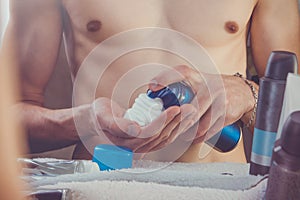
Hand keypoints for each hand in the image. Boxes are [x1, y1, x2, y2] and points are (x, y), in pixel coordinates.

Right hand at [74, 97, 191, 157]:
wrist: (93, 122)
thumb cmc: (97, 116)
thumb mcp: (103, 116)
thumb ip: (117, 124)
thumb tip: (136, 130)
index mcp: (124, 141)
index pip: (149, 133)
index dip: (163, 121)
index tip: (175, 108)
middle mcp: (134, 147)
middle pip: (160, 136)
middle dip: (176, 122)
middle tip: (188, 107)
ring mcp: (140, 145)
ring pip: (163, 138)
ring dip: (178, 125)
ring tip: (189, 111)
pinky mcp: (143, 141)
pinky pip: (161, 137)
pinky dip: (173, 128)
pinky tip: (181, 119)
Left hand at [149, 65, 254, 143]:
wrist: (243, 92)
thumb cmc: (214, 88)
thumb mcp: (199, 80)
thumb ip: (180, 84)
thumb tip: (155, 93)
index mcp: (199, 77)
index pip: (181, 72)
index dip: (165, 78)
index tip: (152, 86)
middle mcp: (210, 87)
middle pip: (189, 109)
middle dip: (177, 122)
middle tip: (167, 128)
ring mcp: (220, 101)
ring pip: (198, 124)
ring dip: (187, 133)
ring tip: (180, 134)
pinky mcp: (227, 114)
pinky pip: (209, 131)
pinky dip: (198, 138)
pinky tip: (193, 138)